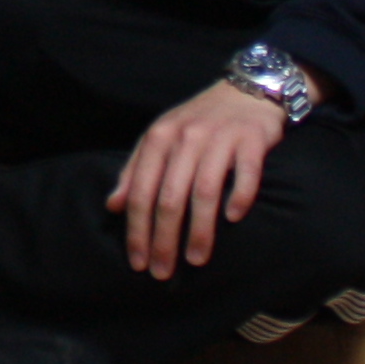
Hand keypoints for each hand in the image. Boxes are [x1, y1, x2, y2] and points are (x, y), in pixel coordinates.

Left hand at [105, 79, 288, 280]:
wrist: (245, 91)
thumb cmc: (197, 122)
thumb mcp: (160, 139)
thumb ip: (136, 170)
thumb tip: (113, 206)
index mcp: (158, 138)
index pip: (141, 192)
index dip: (137, 230)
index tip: (138, 262)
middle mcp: (186, 137)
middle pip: (169, 197)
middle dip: (164, 240)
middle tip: (163, 272)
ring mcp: (219, 138)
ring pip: (204, 191)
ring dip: (200, 230)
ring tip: (196, 260)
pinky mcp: (251, 140)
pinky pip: (245, 172)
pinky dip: (239, 196)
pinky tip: (234, 219)